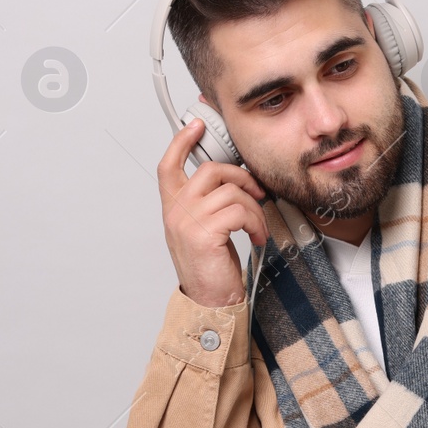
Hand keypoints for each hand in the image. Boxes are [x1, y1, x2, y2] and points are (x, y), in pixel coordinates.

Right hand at [157, 117, 270, 307]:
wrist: (210, 301)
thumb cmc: (211, 267)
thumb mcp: (204, 229)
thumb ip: (209, 204)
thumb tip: (237, 181)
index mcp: (173, 208)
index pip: (169, 166)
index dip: (181, 142)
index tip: (197, 125)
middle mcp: (175, 212)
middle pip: (211, 170)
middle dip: (242, 177)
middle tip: (258, 193)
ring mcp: (187, 222)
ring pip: (231, 192)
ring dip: (255, 209)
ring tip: (258, 227)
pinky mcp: (204, 234)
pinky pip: (240, 212)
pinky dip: (256, 223)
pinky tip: (256, 237)